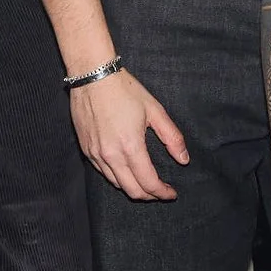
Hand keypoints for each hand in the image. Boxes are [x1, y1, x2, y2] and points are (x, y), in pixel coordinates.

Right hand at [70, 69, 189, 200]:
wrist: (92, 75)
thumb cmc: (124, 89)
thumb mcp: (155, 110)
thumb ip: (172, 137)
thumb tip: (184, 159)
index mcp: (130, 147)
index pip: (149, 183)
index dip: (163, 193)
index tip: (171, 193)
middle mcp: (110, 155)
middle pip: (132, 191)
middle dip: (149, 195)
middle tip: (160, 191)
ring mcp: (95, 154)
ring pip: (116, 183)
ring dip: (133, 187)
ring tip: (144, 181)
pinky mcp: (86, 149)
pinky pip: (102, 172)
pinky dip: (116, 177)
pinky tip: (125, 169)